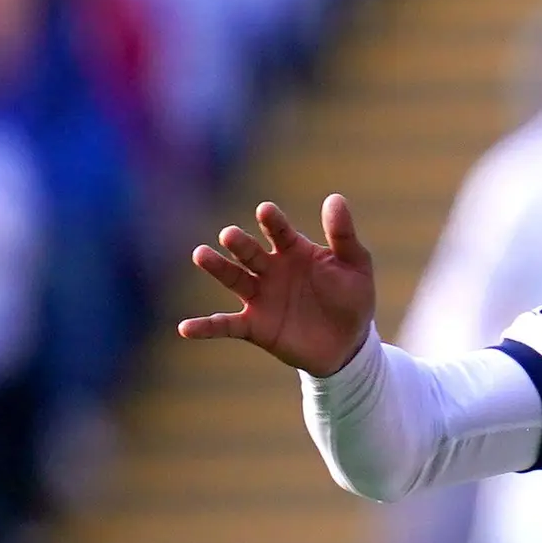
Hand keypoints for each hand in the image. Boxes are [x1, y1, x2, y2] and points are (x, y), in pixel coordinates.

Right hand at [180, 196, 375, 376]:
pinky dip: (206, 326)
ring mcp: (259, 297)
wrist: (348, 344)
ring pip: (233, 279)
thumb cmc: (351, 298)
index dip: (271, 221)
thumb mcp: (355, 266)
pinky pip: (225, 325)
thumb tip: (335, 198)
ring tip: (201, 254)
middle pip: (249, 252)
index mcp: (293, 250)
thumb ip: (343, 235)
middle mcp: (270, 269)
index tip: (265, 211)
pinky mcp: (254, 326)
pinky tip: (186, 328)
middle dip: (239, 244)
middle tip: (229, 235)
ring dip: (217, 267)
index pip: (278, 231)